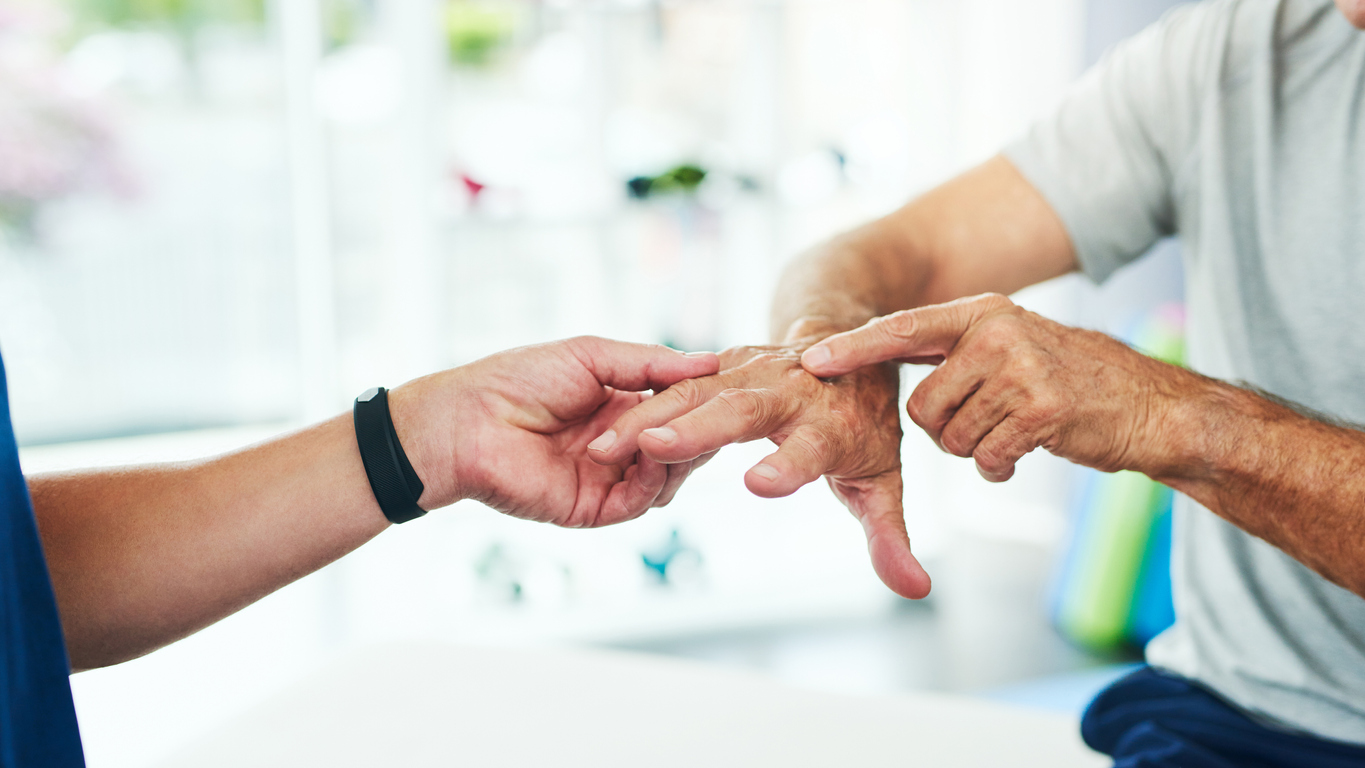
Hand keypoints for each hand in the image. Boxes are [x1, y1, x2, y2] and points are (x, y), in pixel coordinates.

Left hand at [389, 337, 718, 527]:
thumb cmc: (518, 379)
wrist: (467, 421)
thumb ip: (650, 364)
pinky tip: (651, 455)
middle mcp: (619, 447)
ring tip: (678, 432)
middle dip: (697, 431)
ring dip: (677, 455)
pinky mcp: (593, 508)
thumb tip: (708, 363)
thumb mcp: (592, 356)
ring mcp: (608, 480)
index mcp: (620, 408)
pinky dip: (653, 480)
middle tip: (714, 415)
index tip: (727, 387)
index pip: (678, 412)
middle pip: (680, 448)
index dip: (702, 403)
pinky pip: (639, 502)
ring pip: (667, 479)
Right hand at [586, 344, 931, 599]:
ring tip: (609, 445)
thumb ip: (889, 535)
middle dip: (699, 427)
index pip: (811, 449)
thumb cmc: (863, 425)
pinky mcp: (724, 363)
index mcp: (832, 424)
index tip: (761, 486)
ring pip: (697, 391)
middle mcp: (792, 390)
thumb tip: (915, 589)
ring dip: (652, 416)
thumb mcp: (882, 480)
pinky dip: (641, 407)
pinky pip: (677, 384)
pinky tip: (604, 434)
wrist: (849, 343)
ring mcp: (754, 370)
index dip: (789, 467)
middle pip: (744, 408)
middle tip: (657, 447)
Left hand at [801, 293, 1196, 481]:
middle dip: (944, 432)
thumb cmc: (1071, 385)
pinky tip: (1029, 450)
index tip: (812, 359)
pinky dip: (1001, 466)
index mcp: (983, 312)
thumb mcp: (1011, 348)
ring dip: (977, 450)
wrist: (1151, 408)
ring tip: (1016, 431)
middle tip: (988, 425)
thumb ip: (956, 355)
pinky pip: (988, 456)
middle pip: (920, 406)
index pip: (901, 328)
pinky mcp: (1042, 408)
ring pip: (950, 437)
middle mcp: (997, 331)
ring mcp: (1021, 367)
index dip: (854, 347)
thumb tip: (891, 375)